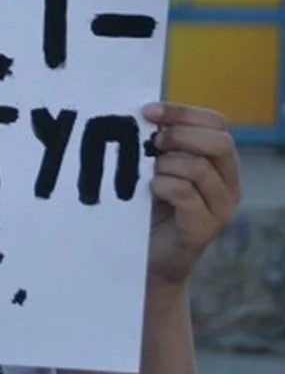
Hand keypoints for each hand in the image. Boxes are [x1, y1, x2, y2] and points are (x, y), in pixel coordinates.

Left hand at [143, 103, 240, 286]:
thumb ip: (161, 146)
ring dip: (166, 164)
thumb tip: (145, 113)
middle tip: (151, 143)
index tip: (147, 111)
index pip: (216, 124)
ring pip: (200, 167)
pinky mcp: (204, 228)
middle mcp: (229, 184)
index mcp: (220, 164)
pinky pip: (186, 193)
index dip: (183, 112)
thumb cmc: (151, 211)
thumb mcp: (158, 170)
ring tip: (149, 174)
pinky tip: (151, 191)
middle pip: (220, 142)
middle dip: (179, 135)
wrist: (149, 262)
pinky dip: (163, 185)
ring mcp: (221, 209)